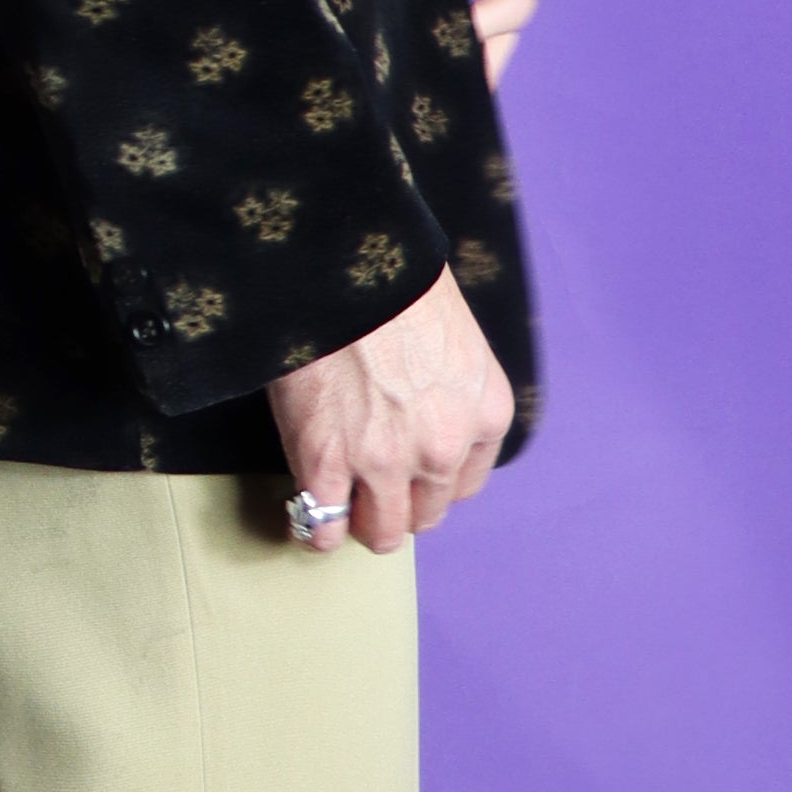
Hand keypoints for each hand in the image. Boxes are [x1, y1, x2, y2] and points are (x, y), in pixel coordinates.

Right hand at [266, 266, 513, 552]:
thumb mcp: (455, 336)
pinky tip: (306, 506)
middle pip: (425, 515)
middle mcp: (443, 448)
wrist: (343, 258)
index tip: (409, 472)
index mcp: (485, 413)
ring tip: (339, 500)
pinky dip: (314, 527)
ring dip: (360, 520)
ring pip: (380, 532)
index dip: (431, 481)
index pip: (464, 485)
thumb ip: (451, 390)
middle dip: (399, 502)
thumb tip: (421, 413)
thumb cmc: (395, 278)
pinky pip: (324, 528)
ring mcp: (384, 462)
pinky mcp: (326, 462)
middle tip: (370, 480)